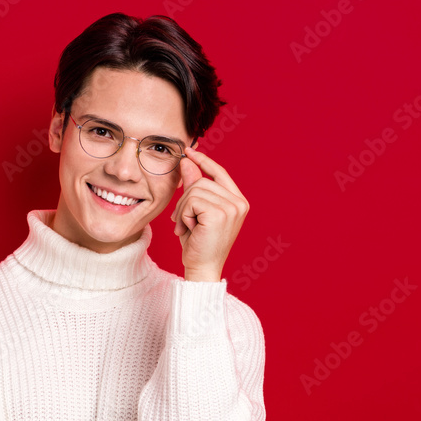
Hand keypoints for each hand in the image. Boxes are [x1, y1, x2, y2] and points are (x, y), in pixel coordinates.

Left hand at [171, 147, 248, 281]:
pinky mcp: (220, 213)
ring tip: (186, 227)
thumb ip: (194, 186)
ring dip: (183, 210)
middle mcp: (239, 203)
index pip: (219, 173)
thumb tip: (187, 161)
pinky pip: (191, 201)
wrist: (202, 269)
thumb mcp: (195, 212)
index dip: (204, 161)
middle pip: (202, 181)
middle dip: (185, 200)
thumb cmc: (198, 244)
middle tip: (181, 222)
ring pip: (195, 190)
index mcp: (238, 201)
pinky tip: (189, 229)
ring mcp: (232, 208)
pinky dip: (183, 215)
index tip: (188, 152)